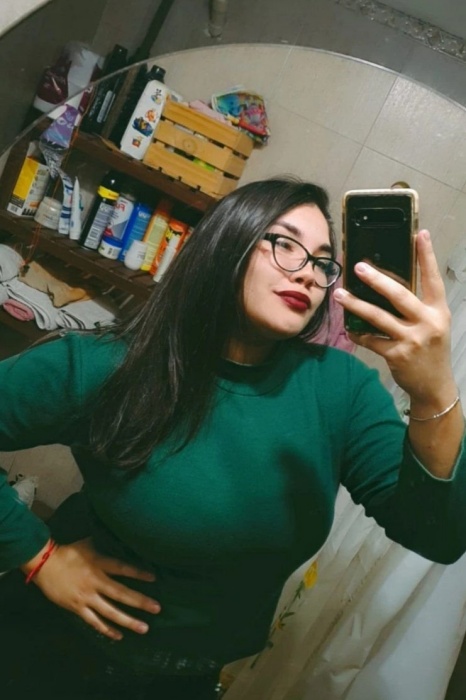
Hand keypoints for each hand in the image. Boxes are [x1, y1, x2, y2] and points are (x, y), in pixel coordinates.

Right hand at [22, 538, 160, 640]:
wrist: (43, 564)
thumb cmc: (67, 551)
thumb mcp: (88, 543)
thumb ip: (104, 543)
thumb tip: (119, 532)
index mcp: (98, 563)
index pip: (122, 568)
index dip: (138, 573)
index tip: (154, 578)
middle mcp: (95, 581)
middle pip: (121, 593)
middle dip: (140, 602)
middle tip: (157, 608)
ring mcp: (86, 597)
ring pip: (110, 612)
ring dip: (128, 621)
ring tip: (144, 628)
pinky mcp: (77, 607)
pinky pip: (94, 622)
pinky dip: (106, 629)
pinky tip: (119, 635)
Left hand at [333, 230, 455, 404]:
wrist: (435, 387)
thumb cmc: (431, 350)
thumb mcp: (433, 325)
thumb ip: (417, 306)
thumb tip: (387, 284)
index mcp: (438, 311)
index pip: (433, 279)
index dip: (427, 256)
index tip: (419, 234)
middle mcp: (428, 323)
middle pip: (399, 295)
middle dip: (377, 280)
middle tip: (358, 266)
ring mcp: (412, 339)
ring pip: (378, 317)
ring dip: (356, 304)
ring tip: (339, 294)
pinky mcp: (397, 355)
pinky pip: (371, 340)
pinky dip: (358, 333)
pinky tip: (347, 327)